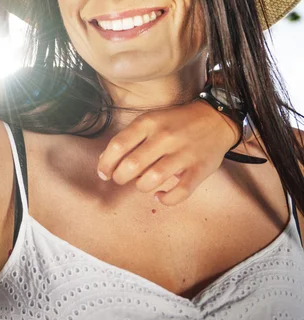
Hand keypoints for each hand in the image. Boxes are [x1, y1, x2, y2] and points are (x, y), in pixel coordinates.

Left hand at [97, 100, 239, 205]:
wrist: (215, 119)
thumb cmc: (175, 122)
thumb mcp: (149, 121)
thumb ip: (128, 139)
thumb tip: (105, 160)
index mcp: (148, 123)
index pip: (117, 146)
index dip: (106, 164)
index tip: (104, 173)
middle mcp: (164, 137)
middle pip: (132, 165)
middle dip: (120, 177)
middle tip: (122, 178)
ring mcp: (183, 153)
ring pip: (152, 179)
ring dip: (141, 186)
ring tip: (142, 184)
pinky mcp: (200, 169)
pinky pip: (180, 192)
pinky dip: (166, 200)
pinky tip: (160, 196)